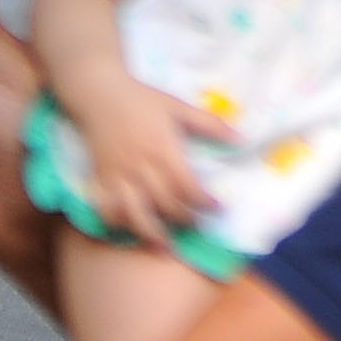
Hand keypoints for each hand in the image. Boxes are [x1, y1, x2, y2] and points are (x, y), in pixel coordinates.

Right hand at [70, 83, 225, 241]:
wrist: (98, 93)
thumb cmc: (141, 100)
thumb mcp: (178, 106)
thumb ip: (210, 125)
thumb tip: (241, 139)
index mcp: (162, 147)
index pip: (186, 185)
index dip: (204, 202)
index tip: (218, 208)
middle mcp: (140, 165)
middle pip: (164, 203)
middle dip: (183, 219)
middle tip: (195, 223)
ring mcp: (117, 174)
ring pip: (134, 212)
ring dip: (150, 233)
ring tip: (164, 247)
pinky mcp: (100, 178)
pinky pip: (106, 207)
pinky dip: (117, 222)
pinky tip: (129, 229)